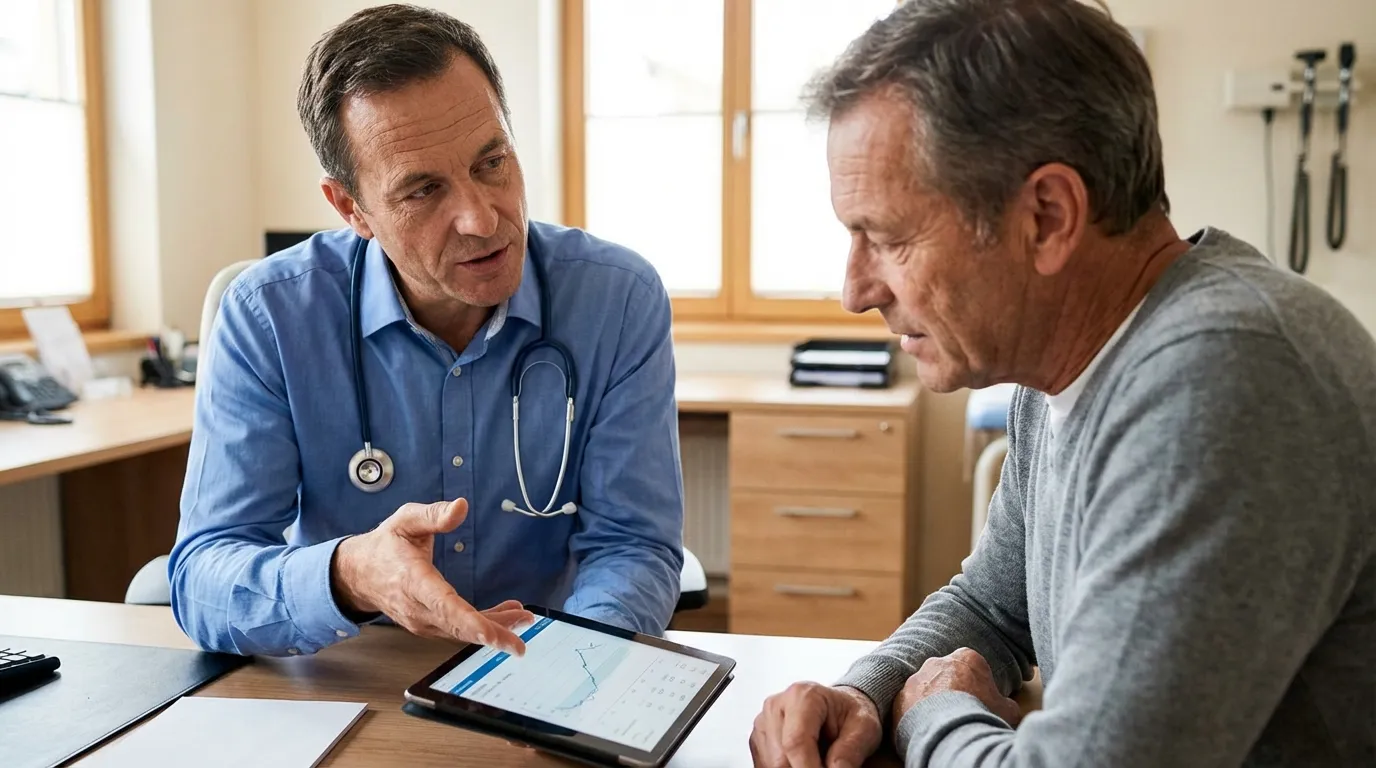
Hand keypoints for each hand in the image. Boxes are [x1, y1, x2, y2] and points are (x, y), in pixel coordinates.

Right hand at [330, 498, 532, 653]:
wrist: (359, 573)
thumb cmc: (385, 545)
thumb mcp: (405, 520)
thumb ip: (433, 514)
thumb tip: (461, 506)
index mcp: (412, 580)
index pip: (443, 605)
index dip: (469, 621)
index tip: (491, 635)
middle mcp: (417, 607)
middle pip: (457, 626)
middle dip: (492, 634)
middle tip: (520, 643)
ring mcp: (421, 621)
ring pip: (461, 630)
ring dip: (494, 628)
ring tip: (522, 619)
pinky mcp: (428, 625)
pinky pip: (458, 629)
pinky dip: (483, 625)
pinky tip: (505, 616)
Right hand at [750, 682, 882, 767]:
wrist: (838, 708)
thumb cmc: (850, 715)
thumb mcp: (864, 728)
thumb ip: (850, 750)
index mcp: (803, 696)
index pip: (796, 742)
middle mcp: (776, 705)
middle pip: (781, 759)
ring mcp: (763, 723)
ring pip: (772, 766)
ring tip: (819, 760)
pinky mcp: (757, 739)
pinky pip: (766, 767)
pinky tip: (803, 762)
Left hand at [893, 648, 1021, 729]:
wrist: (950, 730)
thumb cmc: (980, 714)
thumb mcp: (1007, 710)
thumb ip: (1006, 703)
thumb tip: (1008, 708)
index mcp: (966, 658)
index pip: (971, 665)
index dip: (976, 683)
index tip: (978, 698)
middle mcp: (937, 662)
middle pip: (945, 674)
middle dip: (950, 689)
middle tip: (958, 710)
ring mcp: (916, 679)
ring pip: (924, 689)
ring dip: (931, 702)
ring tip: (941, 722)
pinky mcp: (900, 697)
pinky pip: (908, 705)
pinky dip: (915, 716)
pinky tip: (926, 728)